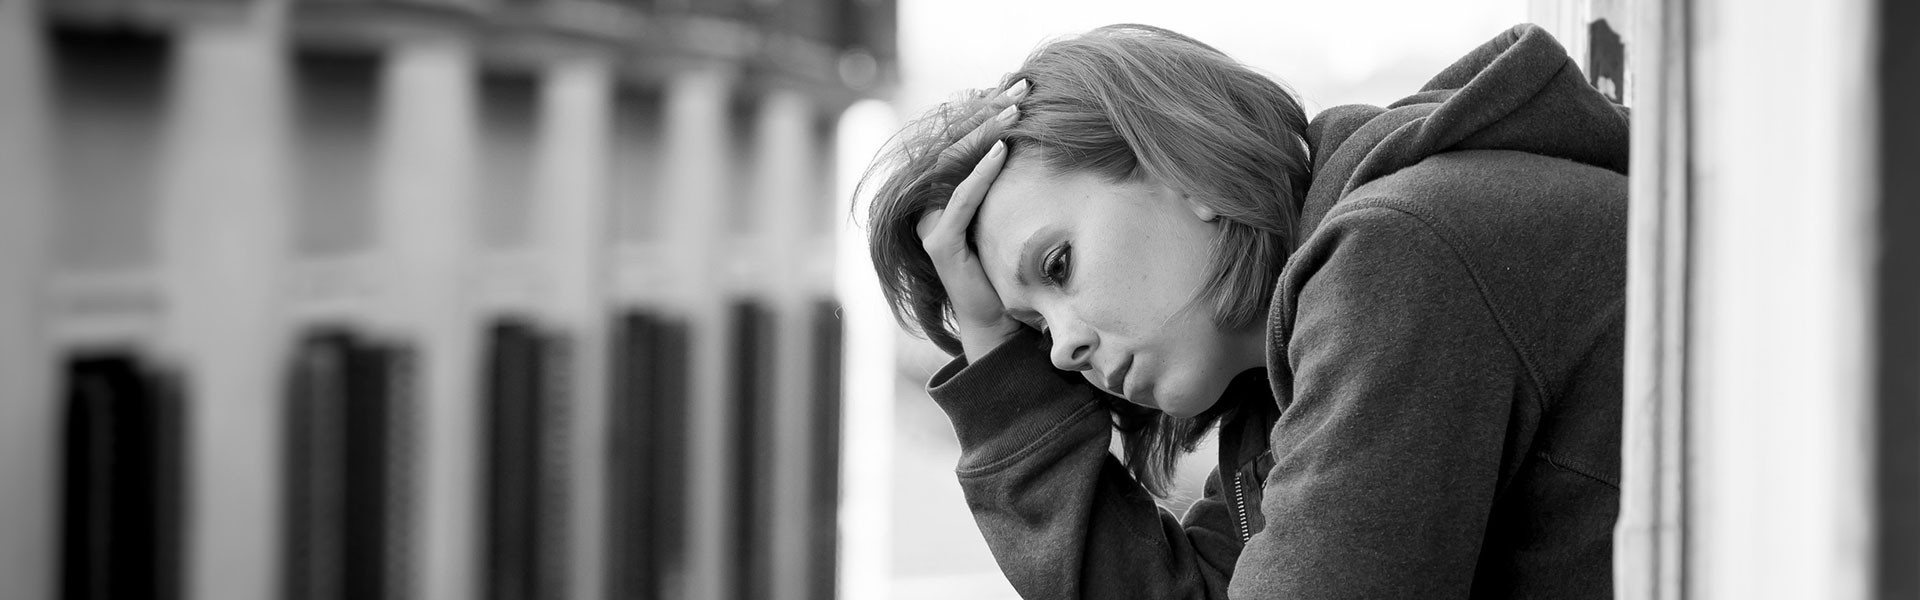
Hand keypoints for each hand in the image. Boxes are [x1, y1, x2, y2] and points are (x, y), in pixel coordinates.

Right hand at [917, 80, 1027, 361]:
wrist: (1000, 322)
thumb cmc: (1011, 266)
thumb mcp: (1012, 212)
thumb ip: (1010, 179)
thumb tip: (1035, 134)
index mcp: (945, 192)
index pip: (961, 139)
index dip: (984, 110)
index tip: (1014, 86)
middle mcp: (932, 203)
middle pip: (955, 145)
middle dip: (987, 113)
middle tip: (1020, 87)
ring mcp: (932, 223)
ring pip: (955, 166)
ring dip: (986, 134)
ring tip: (1015, 110)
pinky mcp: (939, 244)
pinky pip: (961, 200)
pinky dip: (981, 173)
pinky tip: (1002, 150)